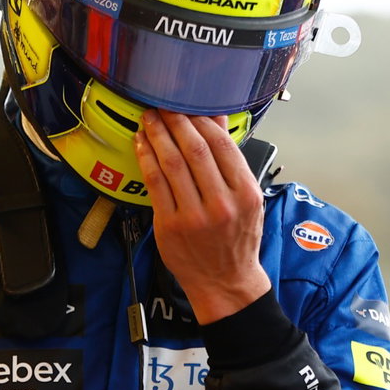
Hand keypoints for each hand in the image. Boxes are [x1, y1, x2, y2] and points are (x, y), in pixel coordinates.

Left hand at [133, 110, 270, 323]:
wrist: (225, 282)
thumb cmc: (237, 239)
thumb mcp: (247, 199)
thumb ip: (231, 161)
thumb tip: (217, 119)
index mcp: (246, 193)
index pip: (223, 146)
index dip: (201, 121)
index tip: (188, 106)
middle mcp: (222, 204)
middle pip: (195, 151)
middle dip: (176, 122)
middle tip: (163, 106)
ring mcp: (195, 216)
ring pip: (172, 164)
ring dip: (157, 136)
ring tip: (149, 119)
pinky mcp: (170, 226)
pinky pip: (155, 184)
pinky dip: (146, 159)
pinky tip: (142, 144)